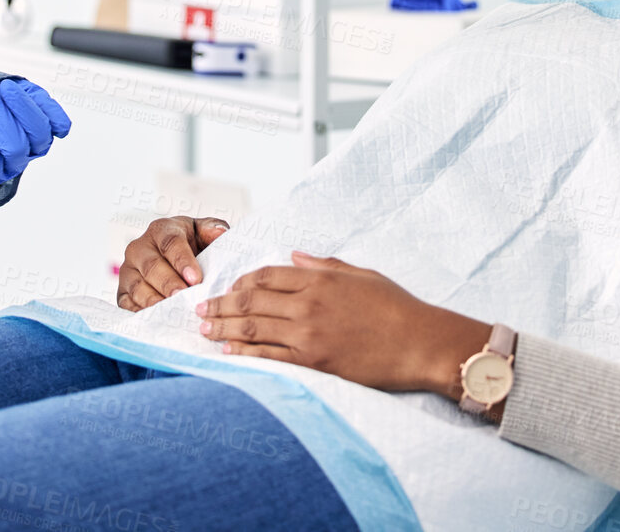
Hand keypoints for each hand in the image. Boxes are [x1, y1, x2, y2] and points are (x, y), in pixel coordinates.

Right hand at [116, 216, 231, 310]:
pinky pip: (127, 303)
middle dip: (168, 283)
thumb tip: (220, 232)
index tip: (196, 278)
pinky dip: (140, 312)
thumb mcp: (202, 232)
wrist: (171, 259)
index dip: (182, 260)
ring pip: (138, 286)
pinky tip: (157, 320)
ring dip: (154, 300)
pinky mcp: (122, 292)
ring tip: (172, 312)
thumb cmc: (190, 245)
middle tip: (183, 297)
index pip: (170, 242)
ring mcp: (128, 271)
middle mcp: (139, 248)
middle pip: (151, 266)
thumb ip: (212, 229)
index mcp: (160, 230)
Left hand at [195, 250, 487, 397]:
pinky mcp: (315, 362)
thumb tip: (295, 256)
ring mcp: (310, 335)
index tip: (227, 288)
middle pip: (252, 300)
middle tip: (199, 310)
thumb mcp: (360, 275)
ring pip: (255, 327)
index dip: (241, 281)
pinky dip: (246, 352)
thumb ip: (323, 265)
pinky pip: (271, 357)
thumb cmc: (395, 307)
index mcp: (319, 279)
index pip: (267, 275)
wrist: (419, 343)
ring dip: (224, 327)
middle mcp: (309, 304)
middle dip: (221, 304)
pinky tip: (228, 351)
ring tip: (204, 330)